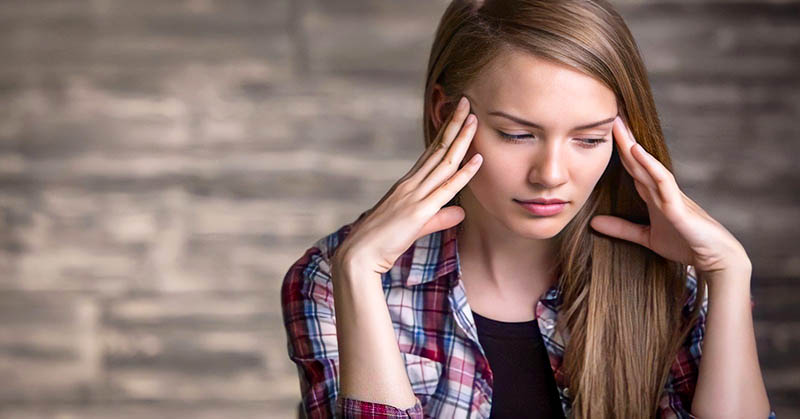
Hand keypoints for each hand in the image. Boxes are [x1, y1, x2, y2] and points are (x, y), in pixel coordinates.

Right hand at [333, 96, 481, 274]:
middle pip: (438, 150)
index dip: (445, 133)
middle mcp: (411, 185)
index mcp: (407, 186)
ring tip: (474, 119)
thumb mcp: (415, 228)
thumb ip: (439, 218)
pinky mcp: (419, 212)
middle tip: (467, 102)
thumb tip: (460, 212)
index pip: (430, 154)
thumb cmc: (381, 243)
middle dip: (453, 125)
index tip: (457, 115)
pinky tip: (477, 159)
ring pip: (444, 163)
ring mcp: (415, 196)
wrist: (358, 255)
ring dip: (461, 140)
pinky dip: (464, 173)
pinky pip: (446, 189)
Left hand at [589, 117, 750, 279]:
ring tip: (617, 124)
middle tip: (606, 114)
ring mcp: (670, 195)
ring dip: (631, 145)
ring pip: (647, 164)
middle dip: (621, 138)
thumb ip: (622, 229)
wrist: (715, 257)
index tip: (601, 131)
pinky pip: (662, 181)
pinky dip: (649, 165)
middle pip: (636, 160)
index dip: (617, 151)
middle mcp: (660, 190)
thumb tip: (593, 223)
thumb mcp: (646, 237)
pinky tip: (636, 151)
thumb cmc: (685, 243)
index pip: (632, 168)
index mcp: (653, 195)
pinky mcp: (678, 206)